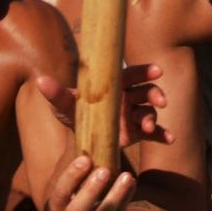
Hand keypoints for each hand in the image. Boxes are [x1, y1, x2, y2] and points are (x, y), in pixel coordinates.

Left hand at [37, 63, 172, 146]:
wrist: (80, 137)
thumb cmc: (74, 113)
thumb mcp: (64, 104)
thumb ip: (56, 93)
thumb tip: (41, 80)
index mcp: (115, 86)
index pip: (132, 75)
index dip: (145, 71)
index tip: (157, 71)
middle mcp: (128, 98)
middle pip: (146, 91)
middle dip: (155, 94)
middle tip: (161, 101)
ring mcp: (133, 116)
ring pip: (149, 112)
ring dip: (153, 117)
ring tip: (147, 127)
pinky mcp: (137, 133)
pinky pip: (154, 133)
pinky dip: (163, 135)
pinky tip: (170, 139)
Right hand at [45, 154, 136, 210]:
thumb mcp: (71, 198)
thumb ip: (75, 176)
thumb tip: (82, 131)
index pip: (59, 195)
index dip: (71, 177)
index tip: (85, 159)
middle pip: (76, 210)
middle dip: (90, 190)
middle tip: (104, 170)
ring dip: (114, 196)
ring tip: (127, 176)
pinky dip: (124, 202)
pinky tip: (131, 185)